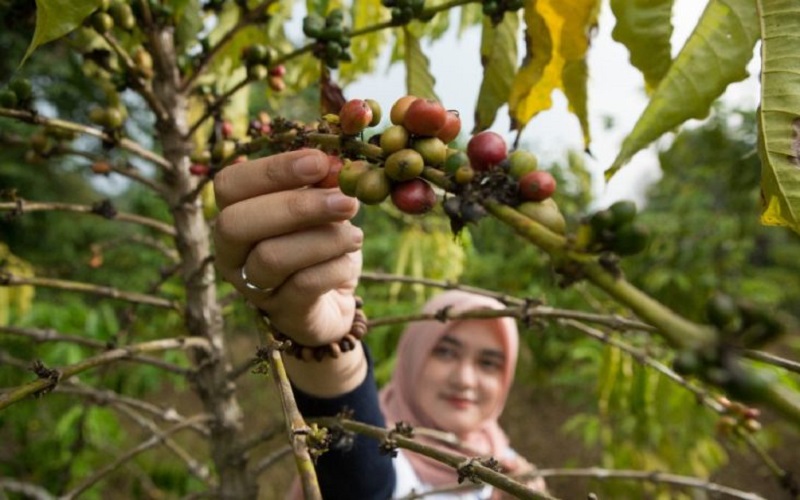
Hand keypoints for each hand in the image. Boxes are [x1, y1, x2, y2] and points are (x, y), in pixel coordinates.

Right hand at [213, 149, 362, 345]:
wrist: (333, 301)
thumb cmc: (319, 244)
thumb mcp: (321, 208)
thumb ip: (321, 184)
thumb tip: (332, 164)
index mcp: (234, 215)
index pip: (229, 185)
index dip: (272, 170)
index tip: (319, 162)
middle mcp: (231, 253)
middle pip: (237, 223)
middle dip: (296, 206)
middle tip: (346, 201)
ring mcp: (252, 287)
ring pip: (272, 257)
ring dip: (324, 240)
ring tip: (356, 236)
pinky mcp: (282, 313)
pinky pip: (303, 286)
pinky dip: (334, 267)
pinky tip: (349, 261)